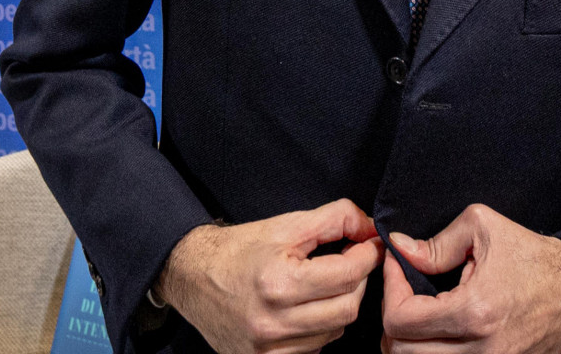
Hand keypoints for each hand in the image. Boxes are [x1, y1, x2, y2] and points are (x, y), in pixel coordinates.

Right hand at [156, 199, 382, 353]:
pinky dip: (320, 328)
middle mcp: (275, 321)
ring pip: (334, 331)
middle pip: (348, 308)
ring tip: (324, 284)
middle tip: (349, 262)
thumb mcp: (285, 225)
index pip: (348, 274)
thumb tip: (369, 226)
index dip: (367, 256)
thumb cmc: (238, 249)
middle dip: (357, 282)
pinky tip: (306, 309)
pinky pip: (315, 348)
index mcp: (279, 282)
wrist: (192, 276)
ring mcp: (270, 347)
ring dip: (339, 305)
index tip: (369, 246)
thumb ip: (333, 219)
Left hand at [381, 204, 560, 353]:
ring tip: (415, 311)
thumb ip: (436, 243)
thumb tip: (400, 250)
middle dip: (392, 318)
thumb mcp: (484, 228)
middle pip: (402, 352)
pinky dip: (430, 351)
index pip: (400, 320)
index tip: (397, 266)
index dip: (389, 290)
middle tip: (401, 291)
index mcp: (474, 312)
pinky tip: (435, 329)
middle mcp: (482, 349)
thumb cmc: (534, 257)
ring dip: (408, 340)